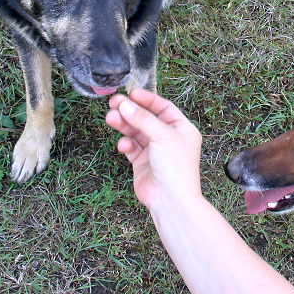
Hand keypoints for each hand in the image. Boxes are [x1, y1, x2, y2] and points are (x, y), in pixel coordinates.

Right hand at [106, 89, 202, 208]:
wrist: (170, 199)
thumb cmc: (176, 168)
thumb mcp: (162, 136)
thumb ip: (143, 119)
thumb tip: (126, 105)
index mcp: (182, 129)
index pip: (163, 108)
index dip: (147, 100)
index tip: (131, 93)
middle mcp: (169, 138)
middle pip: (147, 118)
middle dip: (131, 111)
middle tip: (114, 103)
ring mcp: (155, 150)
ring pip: (136, 132)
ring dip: (124, 124)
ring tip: (111, 118)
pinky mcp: (142, 162)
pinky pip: (131, 147)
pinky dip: (126, 144)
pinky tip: (123, 145)